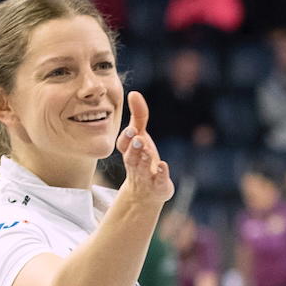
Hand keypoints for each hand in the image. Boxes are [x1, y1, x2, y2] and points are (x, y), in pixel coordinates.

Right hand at [117, 91, 173, 206]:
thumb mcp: (140, 136)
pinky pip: (158, 180)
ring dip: (144, 159)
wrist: (146, 192)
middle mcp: (135, 164)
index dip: (126, 138)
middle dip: (134, 148)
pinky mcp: (158, 186)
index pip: (123, 145)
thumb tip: (134, 92)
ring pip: (141, 168)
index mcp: (129, 152)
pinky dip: (160, 174)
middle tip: (138, 138)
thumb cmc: (142, 158)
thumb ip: (138, 116)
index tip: (131, 130)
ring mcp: (145, 176)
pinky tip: (162, 166)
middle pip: (131, 157)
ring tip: (148, 150)